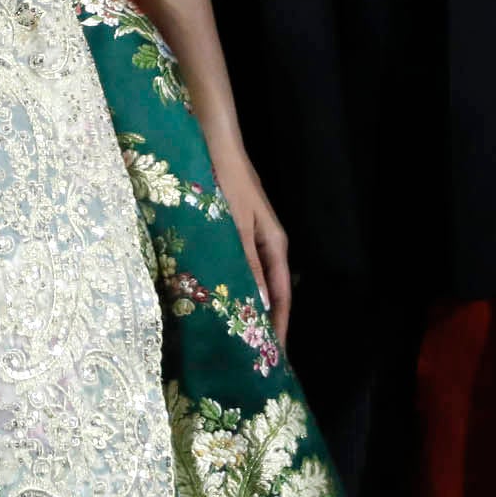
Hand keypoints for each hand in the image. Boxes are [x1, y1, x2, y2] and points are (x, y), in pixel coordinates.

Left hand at [203, 131, 292, 346]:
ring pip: (252, 278)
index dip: (280, 324)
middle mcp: (266, 242)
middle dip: (265, 319)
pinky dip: (233, 282)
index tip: (276, 355)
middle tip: (255, 352)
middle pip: (270, 289)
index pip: (282, 294)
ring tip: (237, 333)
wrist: (213, 141)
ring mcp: (249, 234)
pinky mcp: (231, 227)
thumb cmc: (226, 181)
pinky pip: (236, 264)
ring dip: (247, 303)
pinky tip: (218, 294)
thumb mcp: (236, 226)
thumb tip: (261, 305)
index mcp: (275, 244)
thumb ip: (247, 264)